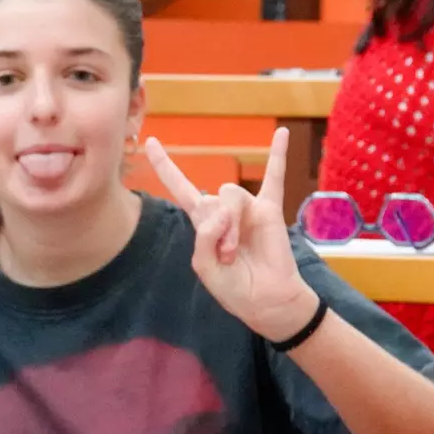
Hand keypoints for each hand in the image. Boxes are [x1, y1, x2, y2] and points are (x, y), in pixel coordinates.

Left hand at [145, 127, 320, 341]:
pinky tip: (282, 133)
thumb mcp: (204, 267)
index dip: (165, 166)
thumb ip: (204, 238)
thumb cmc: (233, 286)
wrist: (264, 299)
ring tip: (236, 249)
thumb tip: (222, 212)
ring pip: (231, 195)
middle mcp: (223, 210)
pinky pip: (274, 177)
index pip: (181, 187)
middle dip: (215, 229)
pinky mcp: (269, 209)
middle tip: (225, 255)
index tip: (151, 142)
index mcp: (203, 222)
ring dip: (231, 224)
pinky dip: (277, 155)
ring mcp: (247, 207)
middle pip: (210, 198)